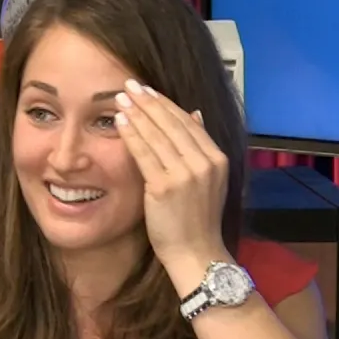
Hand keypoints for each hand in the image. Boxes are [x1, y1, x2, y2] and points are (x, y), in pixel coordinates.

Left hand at [114, 79, 229, 272]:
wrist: (196, 253)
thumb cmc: (197, 220)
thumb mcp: (209, 180)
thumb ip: (200, 148)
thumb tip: (195, 114)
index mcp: (217, 159)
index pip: (188, 122)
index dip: (166, 103)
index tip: (148, 90)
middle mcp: (204, 163)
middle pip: (172, 123)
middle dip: (148, 101)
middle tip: (129, 85)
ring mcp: (186, 175)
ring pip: (157, 135)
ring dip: (137, 113)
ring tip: (121, 98)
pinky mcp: (165, 187)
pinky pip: (144, 154)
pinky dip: (131, 134)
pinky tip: (120, 121)